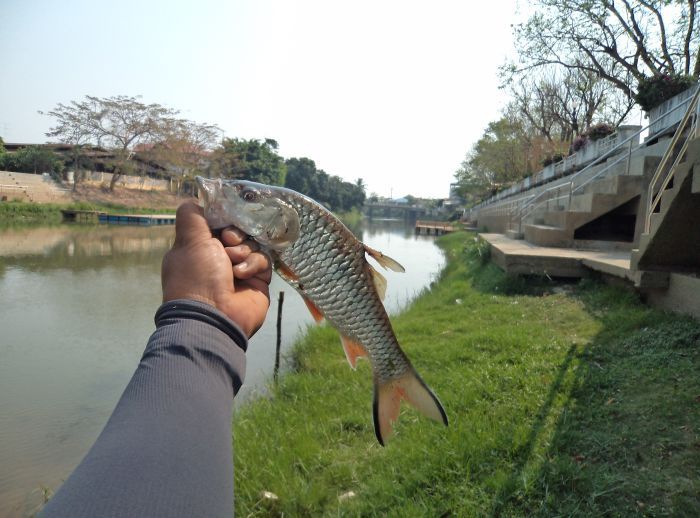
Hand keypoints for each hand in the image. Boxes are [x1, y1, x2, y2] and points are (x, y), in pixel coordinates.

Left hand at [161, 201, 271, 337]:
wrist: (214, 318)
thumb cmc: (196, 277)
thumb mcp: (189, 241)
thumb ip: (191, 216)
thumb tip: (195, 200)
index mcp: (198, 249)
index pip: (216, 224)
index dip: (221, 219)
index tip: (222, 221)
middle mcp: (218, 259)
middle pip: (237, 232)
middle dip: (235, 234)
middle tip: (229, 241)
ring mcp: (239, 270)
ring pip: (252, 244)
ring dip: (243, 251)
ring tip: (234, 263)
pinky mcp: (258, 281)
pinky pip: (263, 261)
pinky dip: (253, 265)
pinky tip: (242, 274)